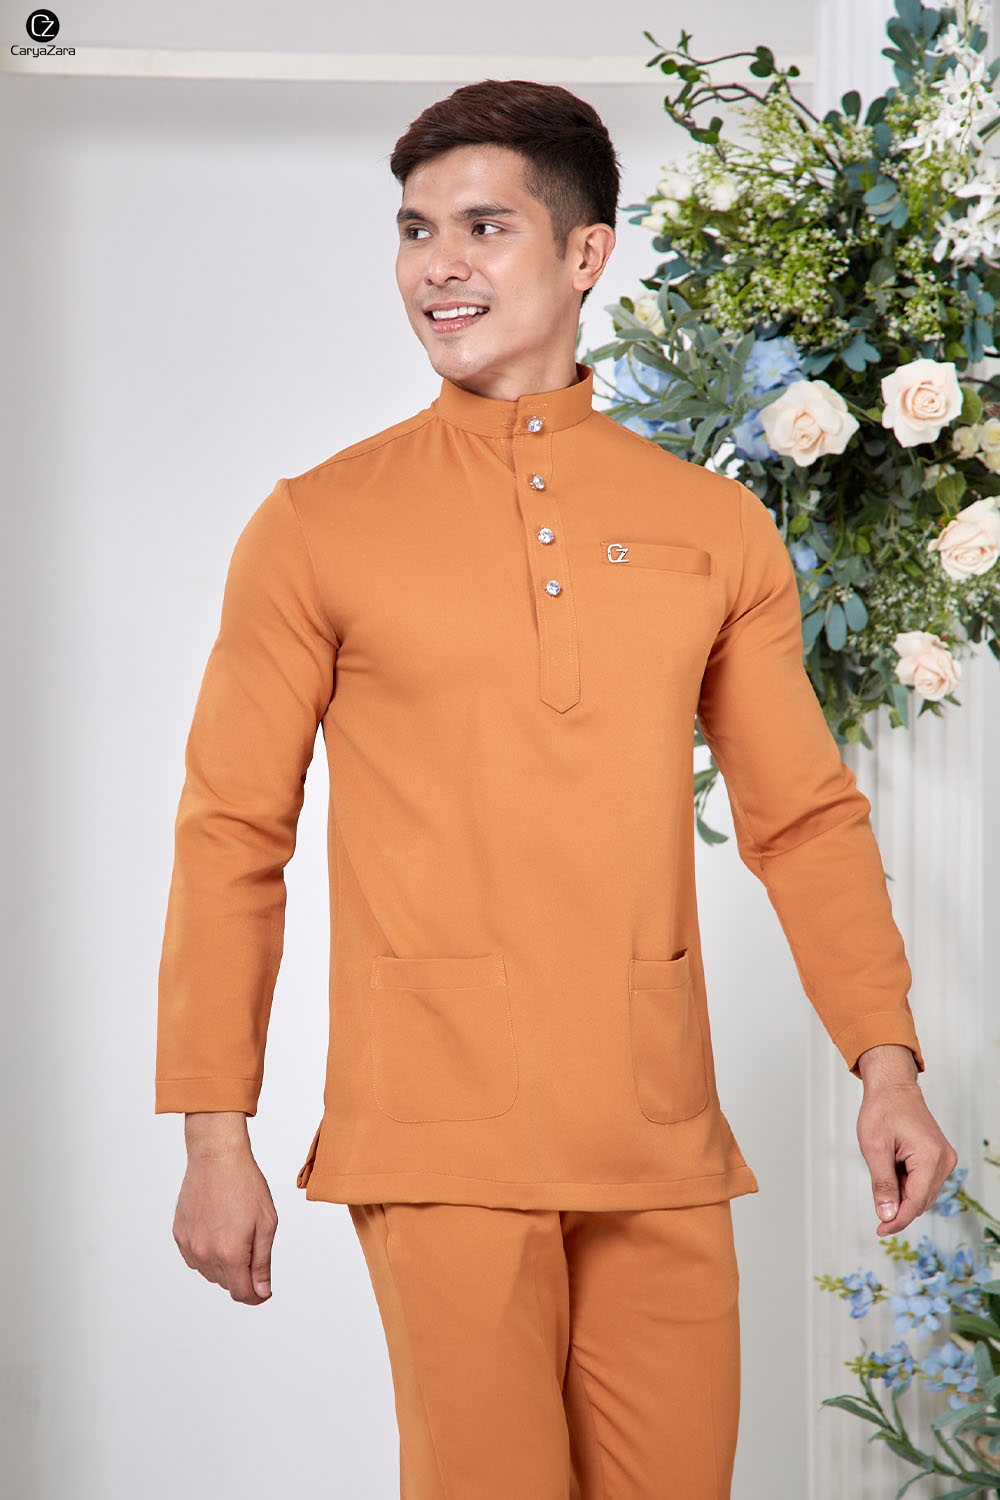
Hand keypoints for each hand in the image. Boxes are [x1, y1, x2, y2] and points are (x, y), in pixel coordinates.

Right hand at [173, 1112, 277, 1304]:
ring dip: (224, 1264)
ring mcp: (189, 1244)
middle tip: (252, 1243)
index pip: (242, 1293)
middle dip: (242, 1274)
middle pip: (227, 1284)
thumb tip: (261, 1291)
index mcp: (230, 1252)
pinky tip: (217, 1230)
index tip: (263, 1290)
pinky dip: (207, 1253)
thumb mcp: (266, 1223)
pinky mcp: (179, 1234)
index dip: (256, 1296)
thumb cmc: (244, 1184)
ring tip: (234, 1232)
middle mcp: (205, 1253)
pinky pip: (194, 1258)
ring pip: (209, 1273)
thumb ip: (262, 1263)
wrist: (217, 1157)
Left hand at [856, 1045, 957, 1237]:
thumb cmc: (882, 1110)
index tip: (880, 1230)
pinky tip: (892, 1171)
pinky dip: (907, 1184)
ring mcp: (944, 1158)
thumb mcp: (874, 1148)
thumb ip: (882, 1184)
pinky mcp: (939, 1156)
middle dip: (899, 1209)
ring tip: (882, 1175)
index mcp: (930, 1157)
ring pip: (923, 1193)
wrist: (893, 1086)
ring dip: (902, 1195)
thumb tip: (886, 1214)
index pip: (916, 1202)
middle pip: (922, 1200)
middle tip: (876, 1210)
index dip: (897, 1220)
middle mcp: (943, 1160)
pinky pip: (924, 1181)